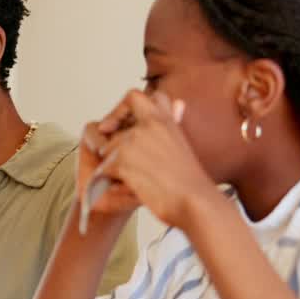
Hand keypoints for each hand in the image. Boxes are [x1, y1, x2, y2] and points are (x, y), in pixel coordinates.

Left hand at [88, 89, 216, 227]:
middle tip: (115, 157)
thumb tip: (178, 102)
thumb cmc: (191, 179)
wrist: (195, 202)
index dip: (122, 108)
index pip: (134, 96)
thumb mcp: (182, 142)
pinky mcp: (122, 161)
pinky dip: (110, 180)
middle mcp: (146, 126)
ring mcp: (132, 142)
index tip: (119, 125)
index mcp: (162, 119)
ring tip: (132, 179)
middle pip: (113, 128)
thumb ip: (173, 121)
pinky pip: (104, 168)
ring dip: (112, 164)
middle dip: (112, 145)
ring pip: (106, 149)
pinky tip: (127, 187)